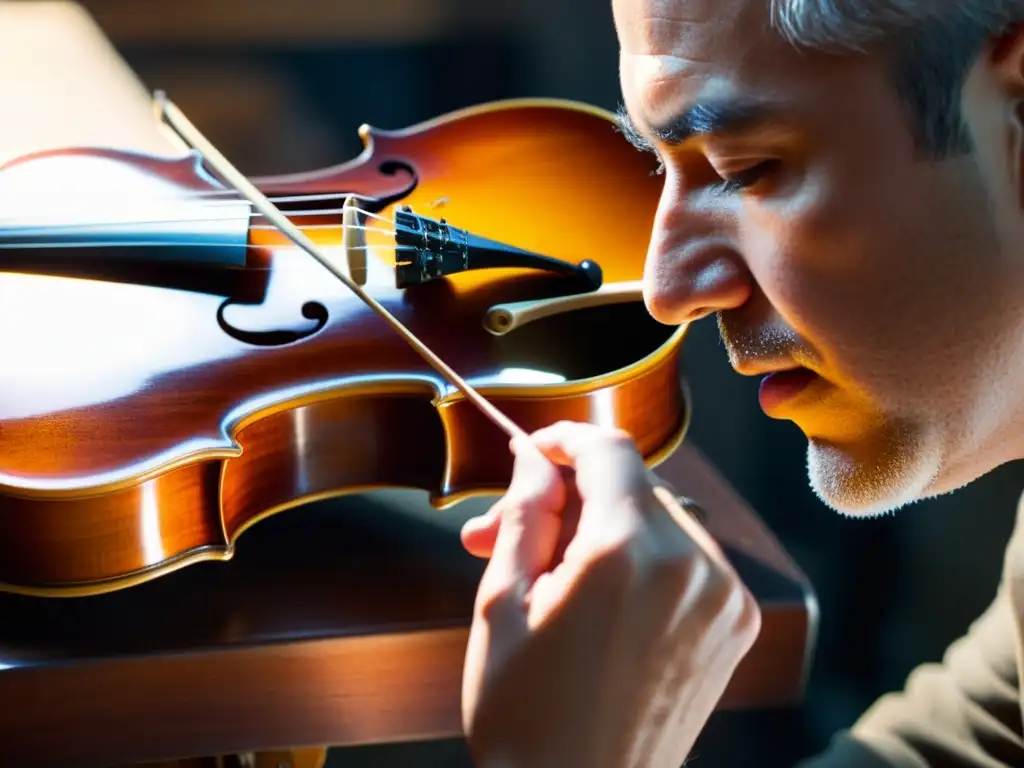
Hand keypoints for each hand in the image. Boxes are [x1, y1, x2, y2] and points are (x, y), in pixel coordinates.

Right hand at [460, 422, 760, 767]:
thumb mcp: (501, 604)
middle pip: (632, 483)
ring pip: (660, 516)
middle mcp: (691, 565)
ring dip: (607, 527)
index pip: (608, 448)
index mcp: (627, 553)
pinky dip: (645, 557)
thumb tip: (534, 457)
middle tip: (511, 534)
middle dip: (572, 496)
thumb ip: (523, 513)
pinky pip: (688, 556)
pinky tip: (601, 596)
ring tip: (553, 575)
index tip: (535, 451)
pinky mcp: (734, 623)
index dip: (564, 439)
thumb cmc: (526, 718)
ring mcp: (723, 596)